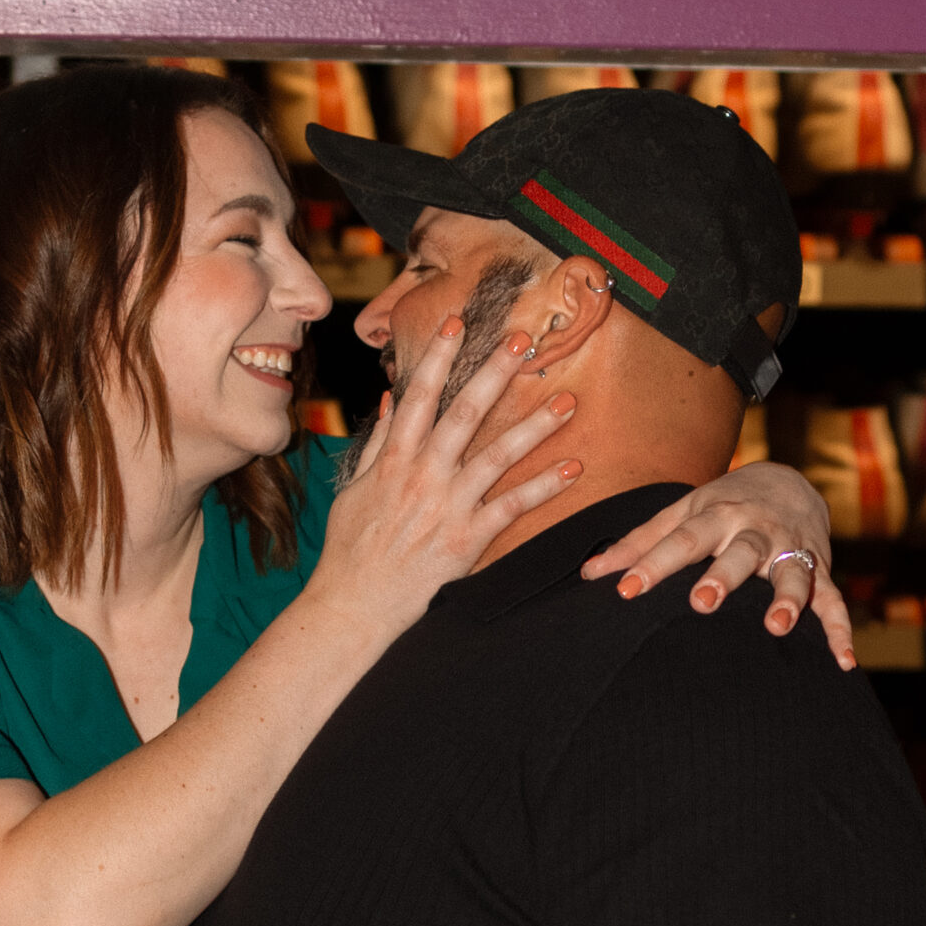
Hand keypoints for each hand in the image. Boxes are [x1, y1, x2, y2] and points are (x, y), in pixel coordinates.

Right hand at [308, 321, 582, 644]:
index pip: (419, 396)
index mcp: (394, 460)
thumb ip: (378, 444)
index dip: (438, 356)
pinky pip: (512, 507)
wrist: (354, 604)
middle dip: (494, 373)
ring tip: (568, 400)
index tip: (458, 322)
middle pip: (464, 413)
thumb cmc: (351, 549)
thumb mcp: (355, 491)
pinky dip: (544, 488)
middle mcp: (423, 476)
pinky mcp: (466, 539)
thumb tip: (390, 399)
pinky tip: (574, 468)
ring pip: (497, 456)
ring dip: (535, 426)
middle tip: (524, 341)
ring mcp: (447, 507)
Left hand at [581, 461, 853, 670]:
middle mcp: (756, 530)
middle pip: (740, 551)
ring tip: (776, 627)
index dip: (653, 564)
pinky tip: (843, 663)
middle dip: (724, 575)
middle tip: (703, 602)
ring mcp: (791, 549)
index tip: (626, 590)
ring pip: (792, 573)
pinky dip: (840, 631)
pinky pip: (833, 601)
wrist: (788, 478)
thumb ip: (639, 543)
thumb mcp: (681, 512)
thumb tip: (589, 573)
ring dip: (788, 598)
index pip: (681, 540)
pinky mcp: (820, 568)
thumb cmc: (721, 505)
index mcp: (717, 514)